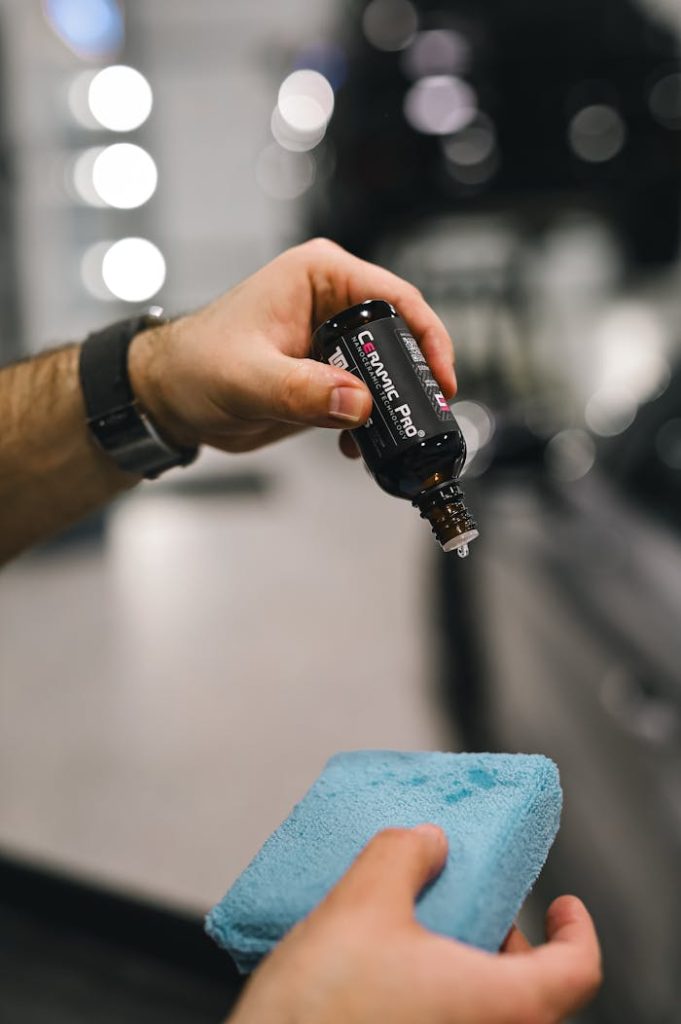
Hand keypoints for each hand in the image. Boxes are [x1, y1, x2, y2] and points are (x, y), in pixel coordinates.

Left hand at [128, 238, 454, 453]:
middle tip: (424, 416)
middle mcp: (331, 302)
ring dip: (392, 406)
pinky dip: (369, 423)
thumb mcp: (249, 379)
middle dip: (413, 378)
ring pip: (385, 370)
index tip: (440, 379)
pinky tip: (357, 447)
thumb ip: (303, 391)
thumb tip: (357, 402)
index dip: (427, 338)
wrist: (171, 398)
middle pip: (399, 336)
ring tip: (390, 438)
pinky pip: (365, 396)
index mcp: (320, 277)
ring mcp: (330, 340)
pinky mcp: (325, 374)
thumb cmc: (195, 366)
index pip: (395, 299)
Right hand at [227, 825, 601, 1023]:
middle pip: (532, 993)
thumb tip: (426, 842)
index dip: (576, 930)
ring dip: (468, 971)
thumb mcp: (361, 904)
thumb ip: (403, 855)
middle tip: (475, 908)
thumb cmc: (320, 1017)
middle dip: (505, 942)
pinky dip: (439, 1002)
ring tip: (419, 936)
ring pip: (488, 1014)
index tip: (564, 903)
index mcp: (501, 1006)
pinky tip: (389, 977)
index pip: (578, 972)